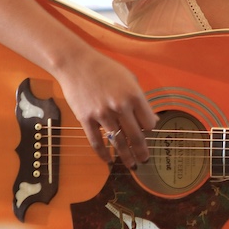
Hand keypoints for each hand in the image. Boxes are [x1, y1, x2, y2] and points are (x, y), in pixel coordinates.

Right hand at [56, 50, 156, 167]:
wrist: (76, 63)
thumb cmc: (105, 69)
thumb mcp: (130, 79)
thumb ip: (141, 100)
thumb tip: (152, 120)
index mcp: (134, 96)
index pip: (149, 123)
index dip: (150, 130)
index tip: (147, 133)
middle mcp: (120, 107)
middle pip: (136, 137)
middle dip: (142, 151)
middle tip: (145, 160)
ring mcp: (102, 114)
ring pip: (117, 142)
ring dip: (126, 157)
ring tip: (132, 165)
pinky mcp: (86, 119)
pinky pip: (96, 142)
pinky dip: (103, 154)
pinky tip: (108, 161)